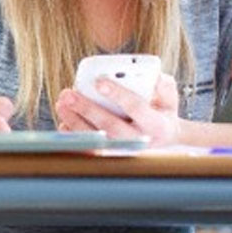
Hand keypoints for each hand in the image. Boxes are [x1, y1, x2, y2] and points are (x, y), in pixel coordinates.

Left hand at [55, 73, 180, 145]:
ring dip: (75, 121)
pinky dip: (74, 137)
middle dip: (87, 109)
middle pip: (111, 126)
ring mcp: (124, 151)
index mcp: (157, 125)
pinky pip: (89, 149)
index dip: (118, 94)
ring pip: (96, 138)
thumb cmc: (161, 111)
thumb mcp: (169, 97)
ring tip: (62, 103)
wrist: (162, 140)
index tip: (99, 82)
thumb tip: (150, 77)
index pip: (136, 107)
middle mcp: (139, 141)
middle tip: (68, 94)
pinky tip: (64, 121)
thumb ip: (162, 85)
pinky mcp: (111, 155)